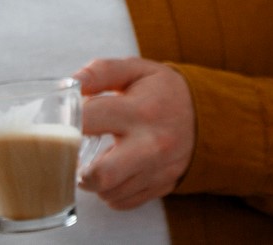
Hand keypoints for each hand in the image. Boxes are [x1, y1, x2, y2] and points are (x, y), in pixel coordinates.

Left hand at [75, 57, 196, 210]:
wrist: (207, 115)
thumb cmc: (163, 91)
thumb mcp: (136, 70)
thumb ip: (101, 71)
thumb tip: (71, 84)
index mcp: (140, 110)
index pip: (89, 120)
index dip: (67, 122)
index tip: (65, 123)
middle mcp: (151, 144)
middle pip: (102, 175)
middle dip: (80, 171)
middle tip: (77, 158)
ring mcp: (157, 169)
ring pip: (109, 193)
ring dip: (95, 181)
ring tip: (99, 161)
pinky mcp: (161, 186)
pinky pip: (122, 202)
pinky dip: (111, 191)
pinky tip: (116, 171)